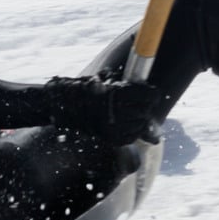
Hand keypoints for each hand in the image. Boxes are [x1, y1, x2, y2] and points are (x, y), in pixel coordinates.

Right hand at [45, 76, 159, 144]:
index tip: (152, 93)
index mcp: (118, 93)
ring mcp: (114, 127)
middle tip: (143, 103)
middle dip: (147, 106)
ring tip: (134, 114)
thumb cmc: (88, 89)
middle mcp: (117, 111)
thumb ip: (125, 84)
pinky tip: (128, 124)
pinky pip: (131, 137)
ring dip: (141, 119)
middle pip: (146, 110)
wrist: (66, 105)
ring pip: (141, 125)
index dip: (152, 94)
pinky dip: (133, 131)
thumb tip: (143, 85)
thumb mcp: (107, 80)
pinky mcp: (111, 138)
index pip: (148, 95)